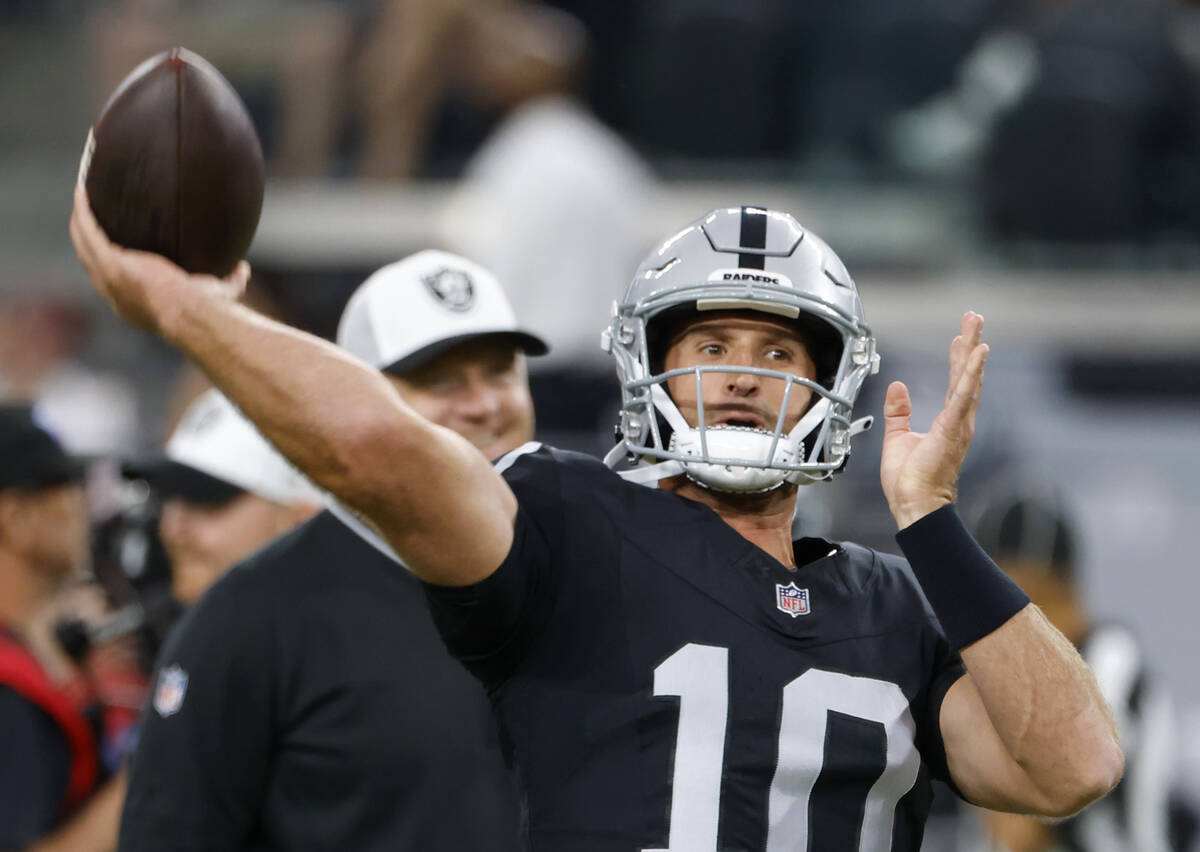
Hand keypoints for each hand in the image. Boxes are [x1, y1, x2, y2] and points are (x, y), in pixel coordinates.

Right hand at [68, 182, 249, 337]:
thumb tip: (242, 268)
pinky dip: (83, 211)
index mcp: (133, 303)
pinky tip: (82, 191)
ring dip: (79, 221)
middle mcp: (114, 293)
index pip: (113, 283)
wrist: (191, 314)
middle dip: (87, 239)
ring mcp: (108, 279)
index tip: (112, 248)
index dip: (107, 264)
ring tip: (81, 199)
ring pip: (84, 245)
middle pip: (90, 261)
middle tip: (87, 218)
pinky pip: (89, 231)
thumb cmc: (207, 310)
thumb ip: (229, 281)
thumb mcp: (217, 294)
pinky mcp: (110, 264)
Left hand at [880, 312, 988, 528]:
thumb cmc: (909, 481)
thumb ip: (899, 412)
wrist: (914, 504)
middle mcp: (959, 420)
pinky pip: (964, 396)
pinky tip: (977, 354)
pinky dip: (970, 374)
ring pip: (968, 380)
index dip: (958, 359)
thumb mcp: (897, 437)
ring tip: (976, 326)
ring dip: (972, 351)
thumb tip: (897, 387)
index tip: (960, 338)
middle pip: (967, 375)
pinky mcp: (953, 429)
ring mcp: (959, 424)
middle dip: (971, 345)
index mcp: (947, 422)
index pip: (955, 383)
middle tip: (974, 318)